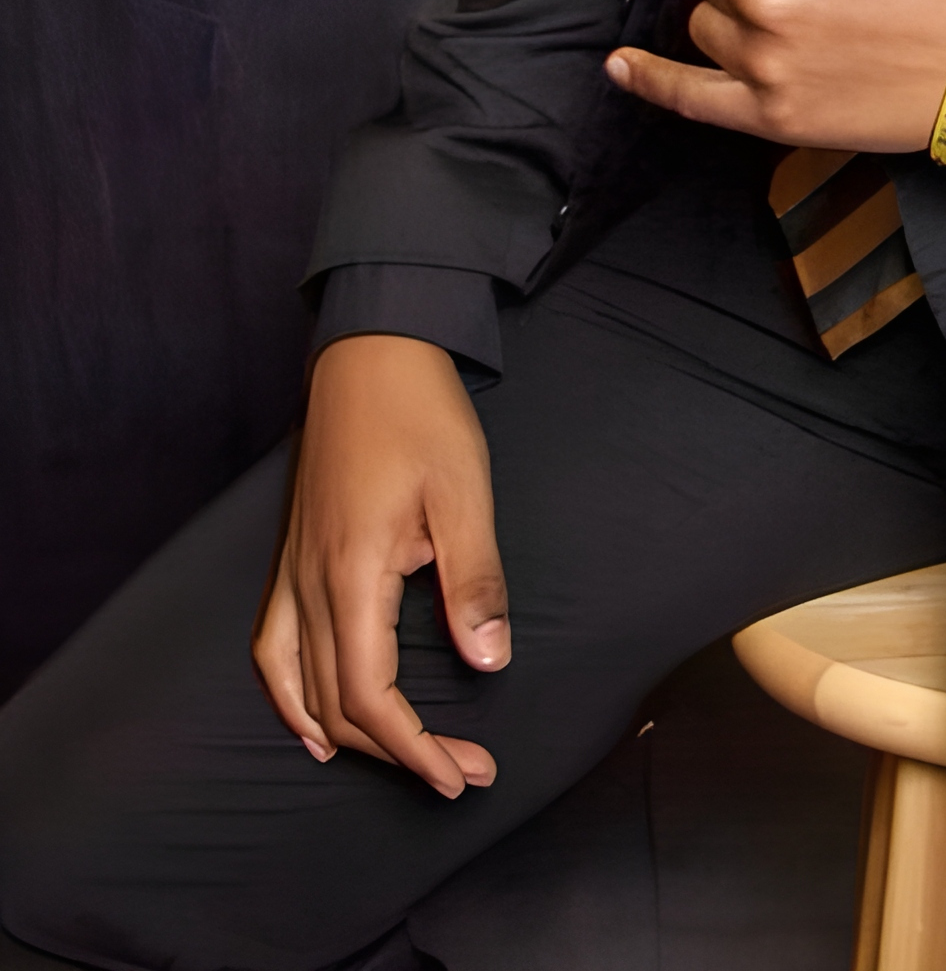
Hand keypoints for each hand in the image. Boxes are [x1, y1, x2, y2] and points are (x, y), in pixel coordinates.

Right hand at [253, 333, 508, 796]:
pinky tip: (310, 723)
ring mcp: (291, 571)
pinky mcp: (291, 558)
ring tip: (401, 763)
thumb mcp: (464, 492)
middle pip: (337, 704)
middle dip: (398, 752)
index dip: (413, 749)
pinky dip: (287, 698)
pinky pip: (272, 649)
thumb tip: (489, 661)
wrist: (371, 352)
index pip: (370, 697)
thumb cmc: (421, 415)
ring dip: (347, 735)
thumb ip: (474, 579)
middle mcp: (308, 583)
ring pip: (300, 686)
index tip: (459, 777)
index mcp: (351, 574)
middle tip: (462, 771)